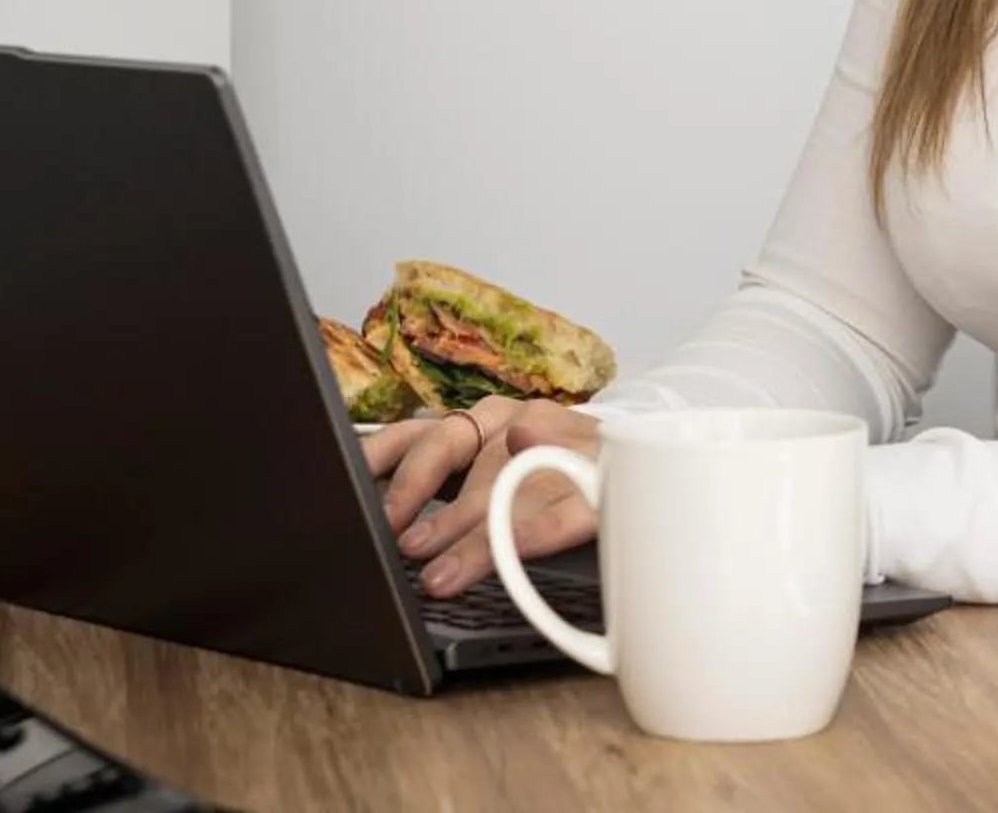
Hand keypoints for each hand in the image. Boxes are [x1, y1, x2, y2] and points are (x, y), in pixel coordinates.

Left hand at [363, 396, 601, 598]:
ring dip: (471, 530)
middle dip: (418, 493)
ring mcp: (560, 444)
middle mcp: (515, 421)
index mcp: (480, 421)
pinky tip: (516, 551)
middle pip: (454, 448)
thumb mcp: (492, 478)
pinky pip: (568, 508)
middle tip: (399, 543)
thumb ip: (444, 495)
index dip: (380, 462)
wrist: (648, 460)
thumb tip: (388, 529)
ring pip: (505, 482)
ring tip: (441, 575)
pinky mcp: (604, 480)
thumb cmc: (554, 479)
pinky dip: (540, 531)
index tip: (349, 492)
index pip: (414, 433)